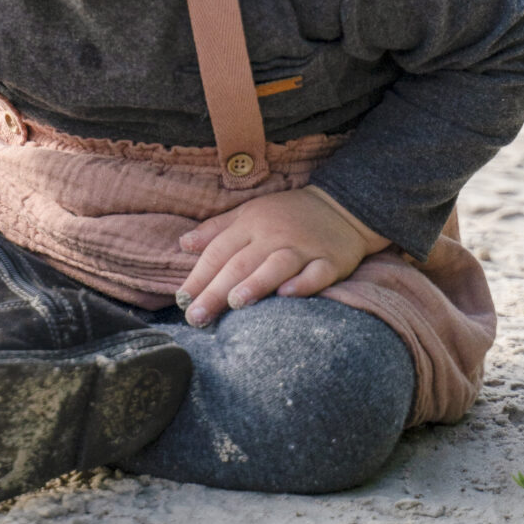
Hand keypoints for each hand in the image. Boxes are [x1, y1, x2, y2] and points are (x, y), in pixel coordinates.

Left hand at [175, 186, 386, 324]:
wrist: (340, 206)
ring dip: (256, 283)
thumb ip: (216, 230)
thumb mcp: (248, 213)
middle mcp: (274, 235)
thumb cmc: (286, 214)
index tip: (182, 301)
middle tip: (197, 317)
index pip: (218, 251)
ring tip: (235, 304)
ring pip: (277, 265)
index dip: (199, 276)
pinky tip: (287, 295)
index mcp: (250, 224)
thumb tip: (184, 244)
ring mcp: (303, 248)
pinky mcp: (331, 261)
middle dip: (216, 291)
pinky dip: (303, 284)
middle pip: (241, 263)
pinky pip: (317, 274)